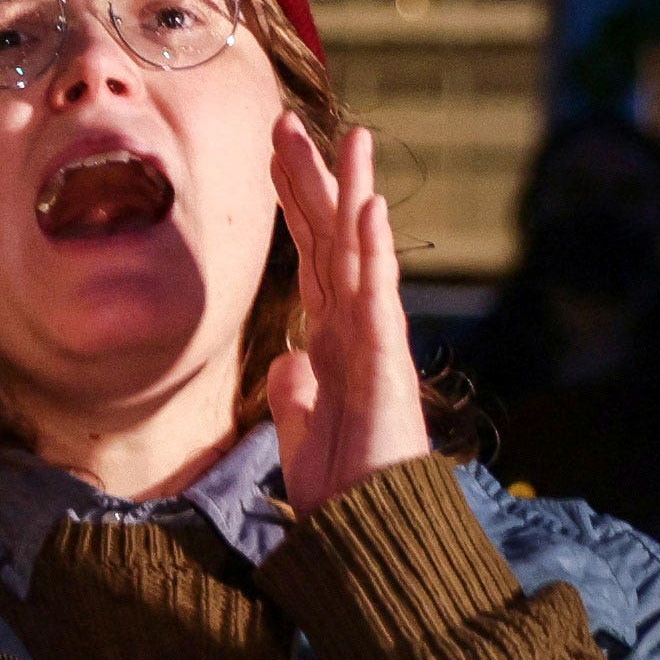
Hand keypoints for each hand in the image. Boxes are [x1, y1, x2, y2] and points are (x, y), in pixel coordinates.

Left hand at [265, 116, 435, 509]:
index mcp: (334, 340)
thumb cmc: (344, 491)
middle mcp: (357, 330)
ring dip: (355, 192)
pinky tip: (368, 206)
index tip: (273, 154)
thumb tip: (286, 360)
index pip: (311, 255)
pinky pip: (378, 295)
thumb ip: (296, 394)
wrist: (369, 536)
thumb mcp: (303, 435)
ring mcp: (375, 341)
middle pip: (332, 238)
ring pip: (362, 251)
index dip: (294, 203)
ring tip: (353, 137)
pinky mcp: (386, 362)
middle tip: (287, 122)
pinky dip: (374, 249)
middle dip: (312, 180)